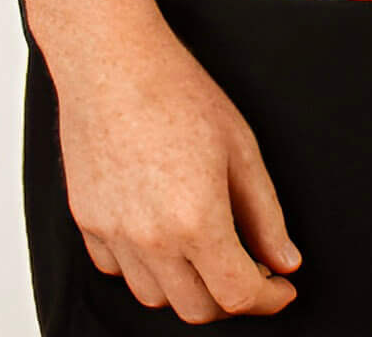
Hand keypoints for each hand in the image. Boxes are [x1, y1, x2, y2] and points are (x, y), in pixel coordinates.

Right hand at [53, 12, 303, 320]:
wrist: (112, 61)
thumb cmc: (176, 91)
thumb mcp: (241, 147)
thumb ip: (266, 214)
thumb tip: (284, 261)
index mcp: (197, 220)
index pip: (238, 295)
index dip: (269, 298)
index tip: (281, 288)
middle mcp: (151, 239)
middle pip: (197, 309)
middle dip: (230, 297)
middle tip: (249, 268)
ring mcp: (114, 234)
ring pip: (155, 297)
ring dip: (186, 286)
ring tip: (204, 246)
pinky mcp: (87, 222)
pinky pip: (118, 270)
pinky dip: (144, 266)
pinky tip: (160, 233)